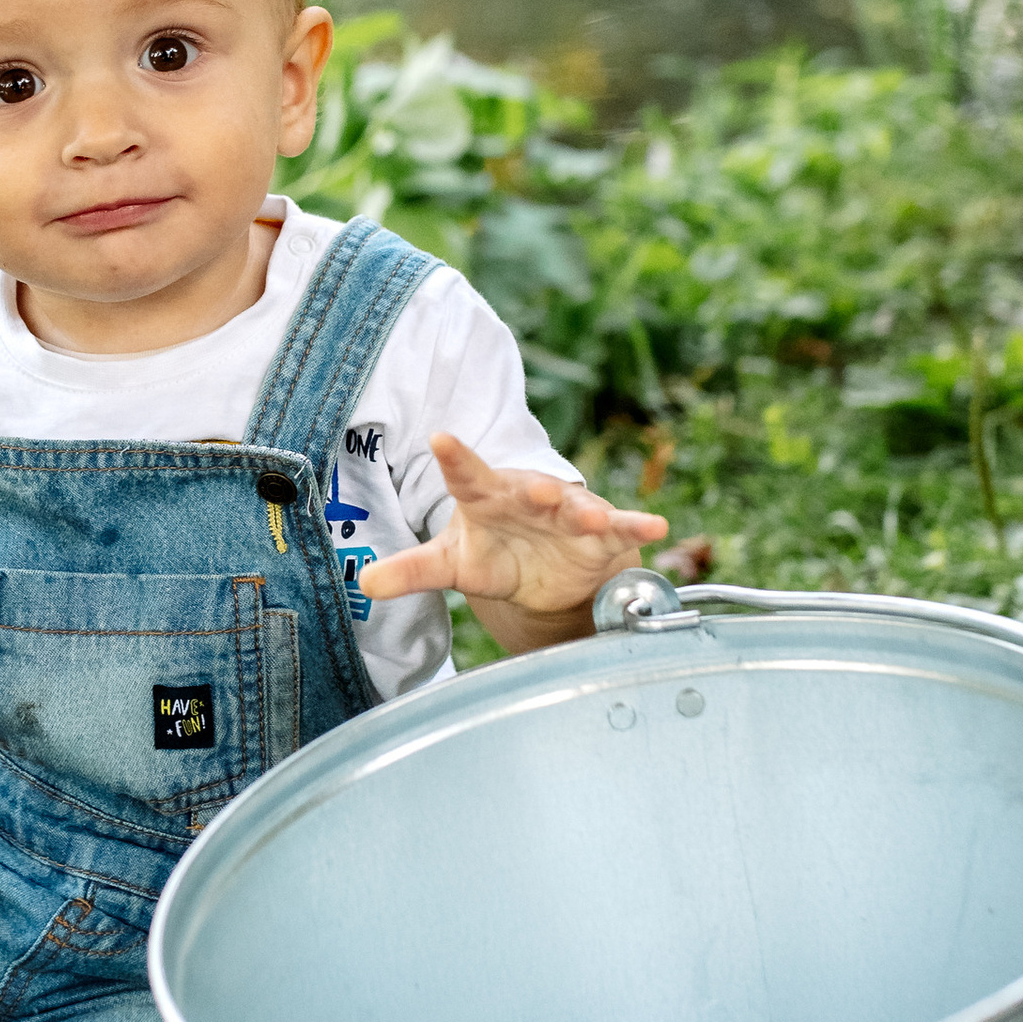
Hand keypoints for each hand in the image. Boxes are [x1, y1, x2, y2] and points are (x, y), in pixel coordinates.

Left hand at [361, 430, 665, 626]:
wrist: (541, 564)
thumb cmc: (493, 550)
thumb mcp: (451, 563)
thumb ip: (411, 571)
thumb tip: (365, 582)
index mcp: (486, 497)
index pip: (465, 476)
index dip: (455, 460)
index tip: (440, 439)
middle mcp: (530, 497)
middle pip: (532, 491)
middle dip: (538, 490)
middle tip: (539, 488)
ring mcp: (568, 513)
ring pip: (579, 509)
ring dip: (586, 512)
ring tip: (591, 517)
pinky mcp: (601, 535)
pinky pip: (622, 528)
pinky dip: (639, 526)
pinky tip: (658, 526)